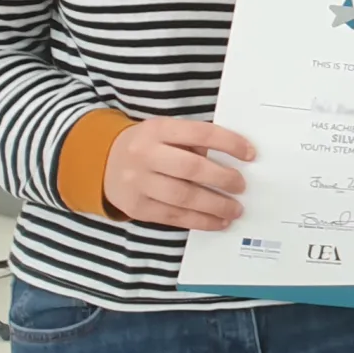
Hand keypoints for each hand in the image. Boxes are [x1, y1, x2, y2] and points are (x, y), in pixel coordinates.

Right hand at [101, 119, 254, 228]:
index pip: (200, 133)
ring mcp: (137, 183)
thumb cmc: (149, 145)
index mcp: (158, 130)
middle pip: (191, 168)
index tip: (251, 154)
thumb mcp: (166, 133)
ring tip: (235, 210)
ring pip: (182, 197)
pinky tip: (218, 222)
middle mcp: (145, 155)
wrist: (102, 161)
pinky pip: (172, 217)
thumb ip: (193, 142)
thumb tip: (236, 161)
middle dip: (223, 178)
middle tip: (242, 186)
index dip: (229, 143)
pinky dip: (199, 221)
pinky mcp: (136, 207)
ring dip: (215, 206)